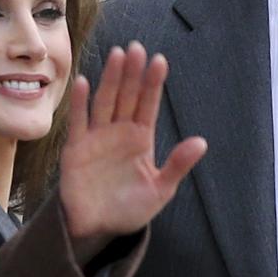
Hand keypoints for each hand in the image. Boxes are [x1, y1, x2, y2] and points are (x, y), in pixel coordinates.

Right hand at [59, 43, 206, 260]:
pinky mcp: (75, 149)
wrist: (97, 229)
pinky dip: (80, 103)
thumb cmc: (130, 209)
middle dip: (132, 73)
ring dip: (110, 79)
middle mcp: (119, 133)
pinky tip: (83, 82)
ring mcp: (96, 138)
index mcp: (141, 139)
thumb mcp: (160, 190)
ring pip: (105, 102)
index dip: (153, 84)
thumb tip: (202, 142)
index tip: (160, 61)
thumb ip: (177, 165)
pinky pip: (78, 122)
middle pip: (127, 97)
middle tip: (137, 47)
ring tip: (117, 55)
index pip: (148, 105)